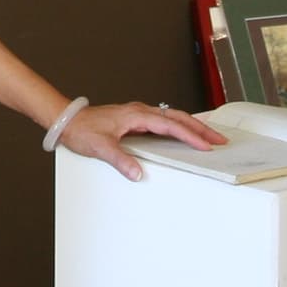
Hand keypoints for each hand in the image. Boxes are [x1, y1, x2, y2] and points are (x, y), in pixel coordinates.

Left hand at [55, 98, 224, 182]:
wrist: (68, 121)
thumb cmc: (82, 130)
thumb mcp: (101, 147)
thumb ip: (120, 160)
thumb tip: (138, 173)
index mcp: (137, 116)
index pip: (171, 126)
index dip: (190, 136)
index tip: (205, 145)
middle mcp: (140, 112)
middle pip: (178, 118)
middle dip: (201, 129)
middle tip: (219, 140)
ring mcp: (138, 114)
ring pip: (173, 118)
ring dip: (192, 126)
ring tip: (208, 137)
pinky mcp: (135, 119)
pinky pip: (164, 121)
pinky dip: (179, 126)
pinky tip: (183, 134)